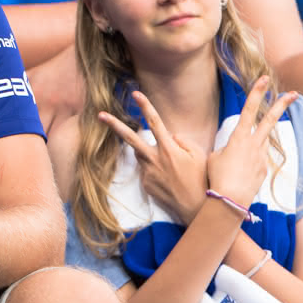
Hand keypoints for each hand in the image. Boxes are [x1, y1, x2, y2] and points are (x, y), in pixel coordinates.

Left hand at [98, 91, 209, 224]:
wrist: (197, 209)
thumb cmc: (202, 179)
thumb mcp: (199, 155)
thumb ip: (183, 140)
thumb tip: (170, 136)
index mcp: (168, 149)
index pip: (155, 122)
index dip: (146, 106)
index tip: (136, 94)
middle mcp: (154, 160)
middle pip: (130, 138)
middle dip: (114, 125)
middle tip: (100, 115)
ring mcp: (148, 173)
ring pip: (141, 154)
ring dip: (149, 152)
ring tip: (170, 167)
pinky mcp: (146, 184)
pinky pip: (147, 170)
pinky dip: (155, 169)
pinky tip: (169, 179)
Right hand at [207, 76, 294, 210]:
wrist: (230, 200)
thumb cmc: (217, 177)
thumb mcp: (213, 156)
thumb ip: (224, 147)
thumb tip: (231, 149)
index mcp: (239, 138)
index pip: (249, 110)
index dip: (256, 93)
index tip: (264, 79)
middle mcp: (254, 144)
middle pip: (270, 120)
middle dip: (281, 105)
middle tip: (293, 93)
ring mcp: (261, 157)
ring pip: (263, 141)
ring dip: (254, 143)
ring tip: (237, 158)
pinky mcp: (264, 169)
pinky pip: (257, 159)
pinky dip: (249, 162)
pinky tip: (238, 173)